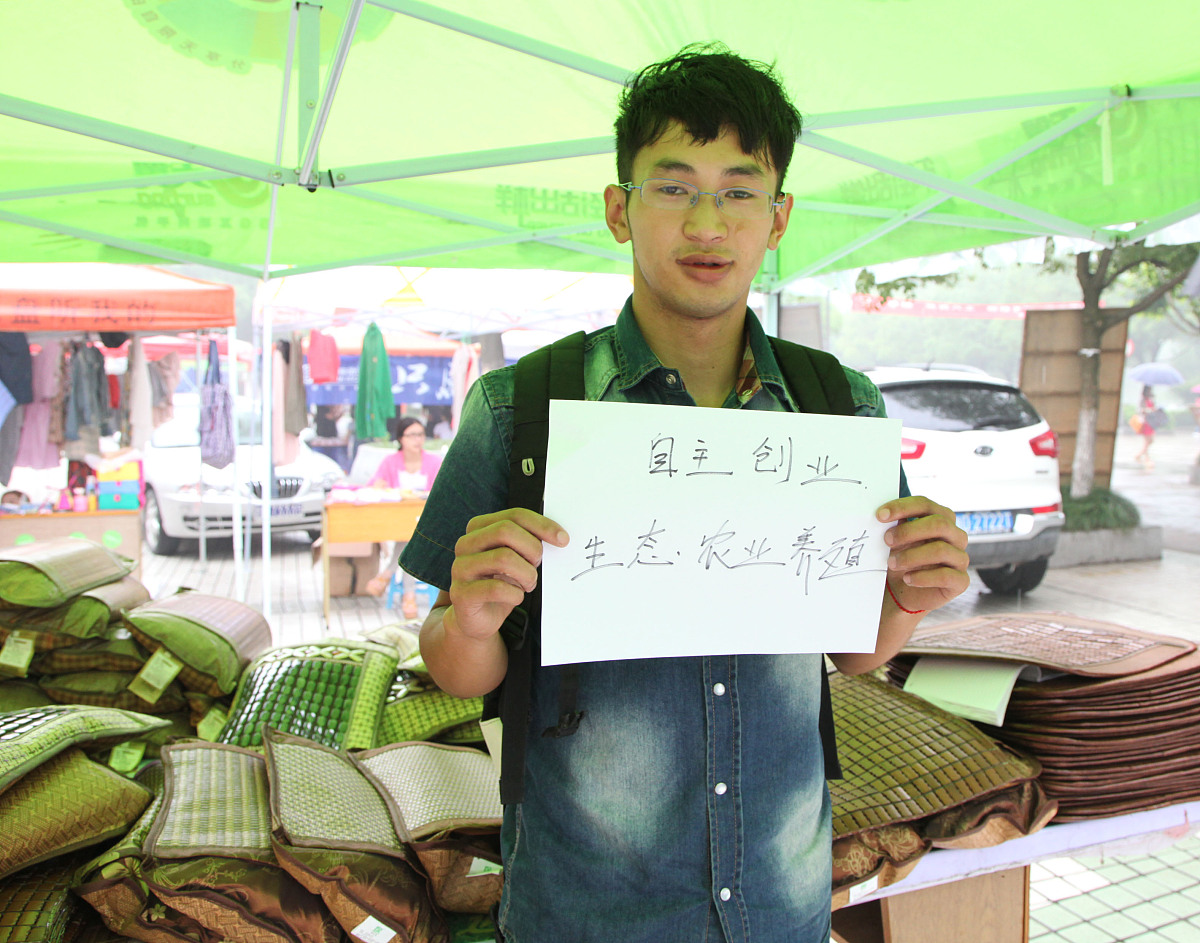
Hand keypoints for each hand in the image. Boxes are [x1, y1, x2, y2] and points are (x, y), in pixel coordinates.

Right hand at [444, 508, 568, 641]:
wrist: (477, 618)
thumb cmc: (499, 583)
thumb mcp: (515, 558)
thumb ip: (527, 542)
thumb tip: (558, 536)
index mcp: (478, 529)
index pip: (514, 516)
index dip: (541, 525)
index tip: (563, 539)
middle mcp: (465, 544)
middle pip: (506, 531)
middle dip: (532, 549)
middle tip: (537, 565)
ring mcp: (460, 568)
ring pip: (503, 558)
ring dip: (526, 574)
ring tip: (528, 584)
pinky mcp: (461, 594)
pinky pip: (497, 588)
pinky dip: (515, 594)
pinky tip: (516, 597)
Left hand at [877, 496, 969, 614]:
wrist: (904, 592)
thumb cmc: (902, 558)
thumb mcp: (896, 541)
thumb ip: (895, 526)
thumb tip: (882, 515)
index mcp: (941, 519)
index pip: (925, 505)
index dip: (903, 507)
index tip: (880, 515)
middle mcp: (956, 536)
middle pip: (939, 524)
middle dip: (909, 531)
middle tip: (886, 540)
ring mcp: (960, 558)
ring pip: (941, 550)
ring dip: (911, 556)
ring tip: (892, 563)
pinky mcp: (960, 581)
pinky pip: (946, 576)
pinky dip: (923, 577)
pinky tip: (907, 579)